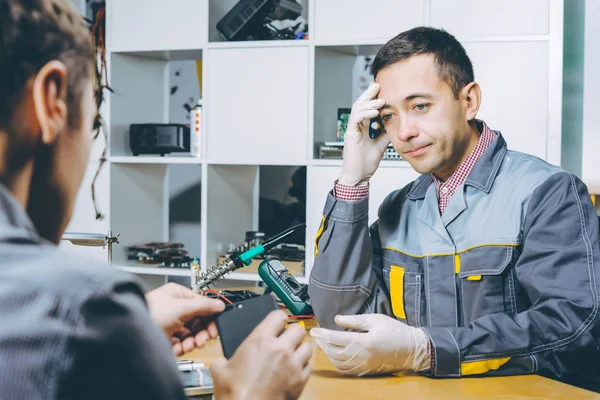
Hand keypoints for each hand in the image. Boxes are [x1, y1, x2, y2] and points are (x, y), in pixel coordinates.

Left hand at [145, 283, 224, 355]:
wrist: (129, 333)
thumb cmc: (149, 312)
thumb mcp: (181, 307)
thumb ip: (203, 306)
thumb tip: (219, 305)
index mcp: (178, 294)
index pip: (201, 304)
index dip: (210, 316)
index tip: (216, 327)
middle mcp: (174, 307)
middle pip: (197, 320)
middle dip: (201, 331)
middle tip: (204, 339)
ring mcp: (170, 322)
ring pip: (190, 333)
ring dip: (192, 340)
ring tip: (190, 345)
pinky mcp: (165, 337)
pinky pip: (181, 342)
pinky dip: (182, 346)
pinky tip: (179, 348)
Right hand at [210, 310, 313, 399]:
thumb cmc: (234, 393)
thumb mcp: (219, 370)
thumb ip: (222, 359)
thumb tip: (221, 361)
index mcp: (260, 340)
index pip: (278, 315)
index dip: (279, 317)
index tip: (278, 322)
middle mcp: (280, 348)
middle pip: (298, 328)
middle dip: (292, 332)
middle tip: (287, 338)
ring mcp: (293, 364)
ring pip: (308, 345)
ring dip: (301, 347)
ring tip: (294, 352)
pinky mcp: (300, 379)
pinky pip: (310, 364)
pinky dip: (305, 364)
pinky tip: (297, 367)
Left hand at [310, 314, 430, 375]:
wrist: (411, 349)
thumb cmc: (394, 331)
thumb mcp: (375, 319)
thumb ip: (354, 320)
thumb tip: (337, 319)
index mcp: (364, 342)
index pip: (336, 339)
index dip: (322, 334)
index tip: (314, 330)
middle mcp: (362, 356)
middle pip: (334, 352)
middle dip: (323, 344)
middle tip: (317, 336)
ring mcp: (364, 366)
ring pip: (338, 363)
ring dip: (328, 354)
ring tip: (325, 344)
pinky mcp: (366, 371)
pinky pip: (346, 371)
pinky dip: (337, 363)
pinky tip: (335, 355)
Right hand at [339, 82, 390, 185]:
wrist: (359, 176)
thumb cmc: (366, 163)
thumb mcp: (381, 145)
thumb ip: (385, 134)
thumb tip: (395, 126)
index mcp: (362, 128)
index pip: (367, 109)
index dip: (373, 99)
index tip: (381, 90)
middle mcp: (356, 127)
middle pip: (360, 105)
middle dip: (368, 94)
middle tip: (377, 85)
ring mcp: (352, 130)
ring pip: (357, 110)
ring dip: (368, 103)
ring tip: (380, 99)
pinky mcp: (350, 135)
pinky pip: (356, 120)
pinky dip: (365, 113)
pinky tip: (374, 111)